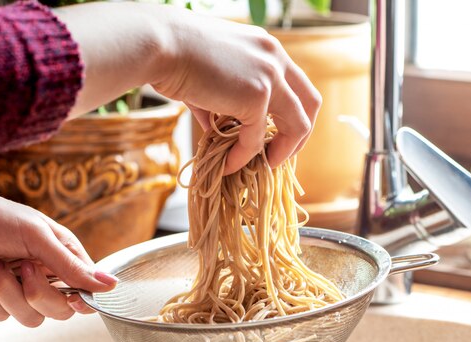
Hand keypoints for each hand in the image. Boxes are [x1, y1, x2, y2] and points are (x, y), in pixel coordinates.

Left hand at [0, 181, 115, 326]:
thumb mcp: (37, 237)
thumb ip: (72, 266)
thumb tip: (111, 285)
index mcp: (64, 254)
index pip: (87, 288)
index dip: (83, 299)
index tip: (73, 299)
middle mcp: (46, 273)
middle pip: (60, 309)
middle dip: (38, 293)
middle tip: (24, 268)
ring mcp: (20, 286)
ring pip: (30, 317)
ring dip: (8, 293)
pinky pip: (0, 315)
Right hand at [58, 3, 320, 174]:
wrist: (159, 45)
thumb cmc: (172, 54)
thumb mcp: (208, 75)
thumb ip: (220, 103)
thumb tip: (217, 131)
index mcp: (266, 49)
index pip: (297, 85)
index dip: (292, 114)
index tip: (276, 136)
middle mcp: (275, 58)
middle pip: (311, 103)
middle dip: (300, 135)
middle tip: (280, 155)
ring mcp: (270, 77)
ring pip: (298, 124)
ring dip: (284, 150)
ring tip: (264, 166)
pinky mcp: (257, 96)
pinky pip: (256, 138)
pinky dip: (244, 156)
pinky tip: (229, 165)